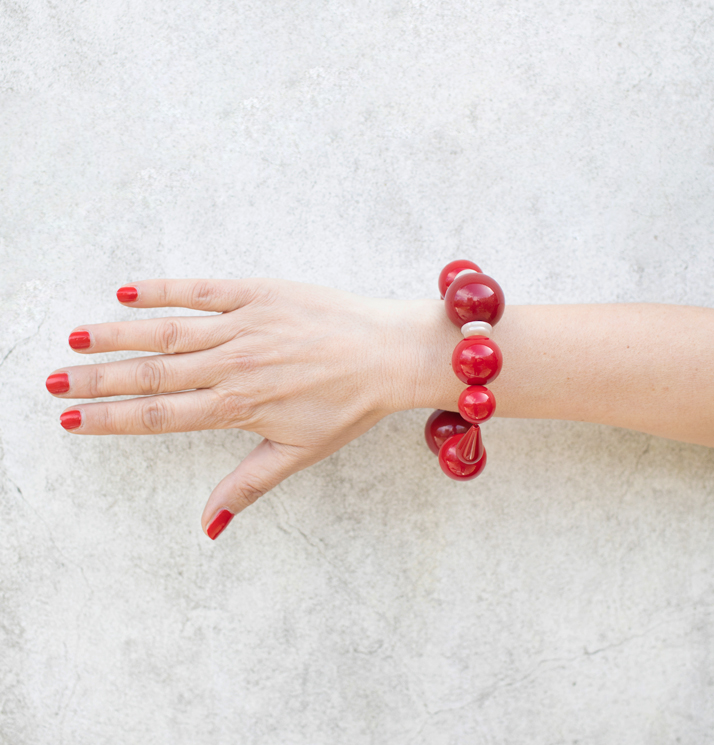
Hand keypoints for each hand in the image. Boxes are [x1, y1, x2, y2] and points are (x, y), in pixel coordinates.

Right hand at [46, 278, 441, 537]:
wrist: (388, 354)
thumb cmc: (349, 405)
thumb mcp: (299, 454)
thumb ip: (246, 485)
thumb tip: (207, 527)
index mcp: (238, 407)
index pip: (159, 417)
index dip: (111, 420)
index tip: (72, 420)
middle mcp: (232, 365)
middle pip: (150, 375)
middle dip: (97, 381)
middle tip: (53, 380)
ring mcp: (244, 326)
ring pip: (166, 331)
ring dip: (116, 336)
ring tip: (76, 339)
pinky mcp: (259, 293)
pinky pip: (200, 289)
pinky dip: (161, 289)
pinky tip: (126, 290)